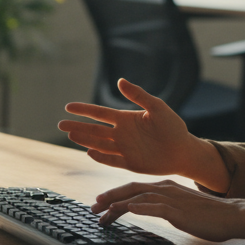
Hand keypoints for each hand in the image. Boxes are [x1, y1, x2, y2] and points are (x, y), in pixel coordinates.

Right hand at [58, 79, 227, 190]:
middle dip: (77, 127)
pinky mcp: (130, 163)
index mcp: (125, 119)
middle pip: (94, 130)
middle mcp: (121, 134)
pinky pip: (112, 160)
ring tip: (70, 135)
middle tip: (60, 124)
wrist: (184, 150)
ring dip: (85, 140)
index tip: (68, 107)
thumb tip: (119, 81)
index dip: (84, 110)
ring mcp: (124, 149)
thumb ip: (138, 95)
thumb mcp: (157, 107)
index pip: (99, 113)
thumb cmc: (173, 127)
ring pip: (99, 144)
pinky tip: (89, 152)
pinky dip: (101, 157)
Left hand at [93, 180, 244, 244]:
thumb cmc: (210, 214)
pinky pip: (154, 208)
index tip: (101, 202)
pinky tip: (126, 211)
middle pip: (130, 190)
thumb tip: (151, 211)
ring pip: (137, 199)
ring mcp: (171, 199)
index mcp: (166, 187)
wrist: (232, 214)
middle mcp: (166, 189)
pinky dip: (138, 208)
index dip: (116, 194)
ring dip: (117, 206)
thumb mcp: (183, 206)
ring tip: (102, 214)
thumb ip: (167, 206)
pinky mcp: (178, 211)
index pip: (135, 188)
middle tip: (93, 207)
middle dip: (109, 198)